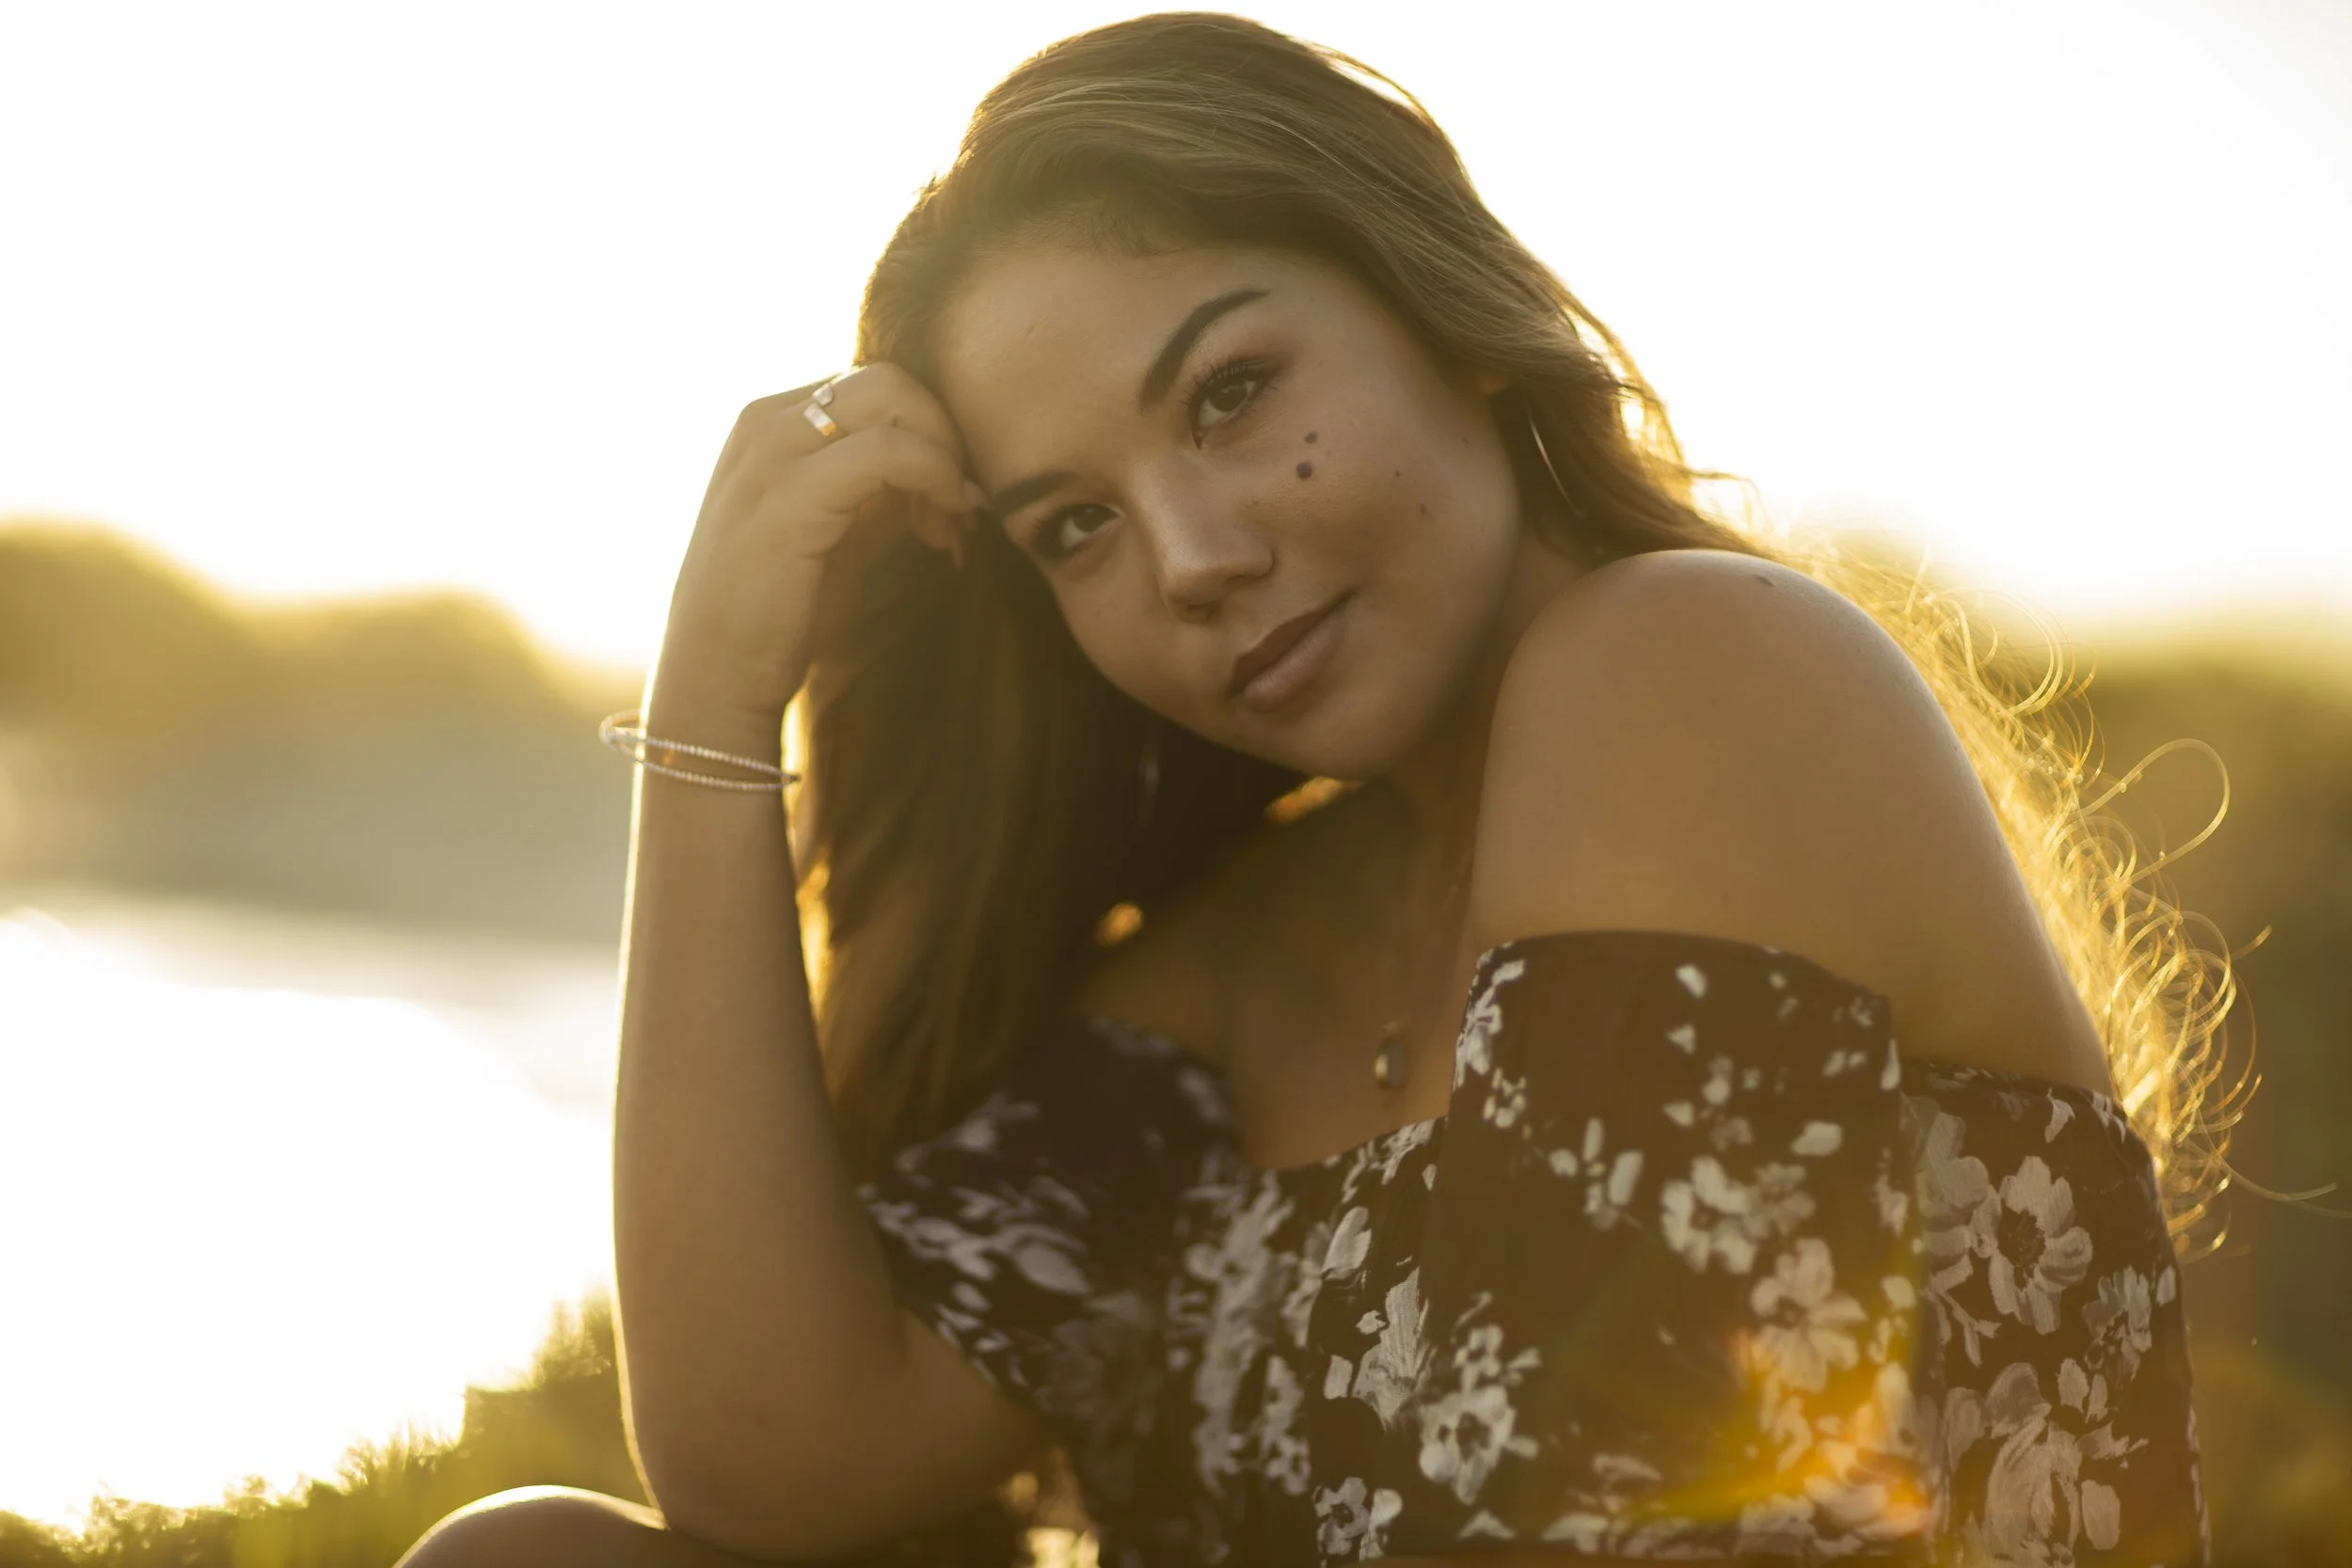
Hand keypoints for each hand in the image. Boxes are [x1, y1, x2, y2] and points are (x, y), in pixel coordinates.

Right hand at [654, 364, 984, 722]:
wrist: (716, 677)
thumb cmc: (779, 612)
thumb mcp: (841, 533)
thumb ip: (883, 492)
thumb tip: (954, 472)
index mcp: (772, 423)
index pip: (875, 387)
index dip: (928, 436)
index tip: (948, 505)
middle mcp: (764, 422)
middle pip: (891, 379)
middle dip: (943, 437)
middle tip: (957, 512)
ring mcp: (771, 453)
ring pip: (894, 396)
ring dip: (943, 457)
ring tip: (947, 527)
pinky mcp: (789, 495)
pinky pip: (889, 451)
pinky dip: (934, 479)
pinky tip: (940, 530)